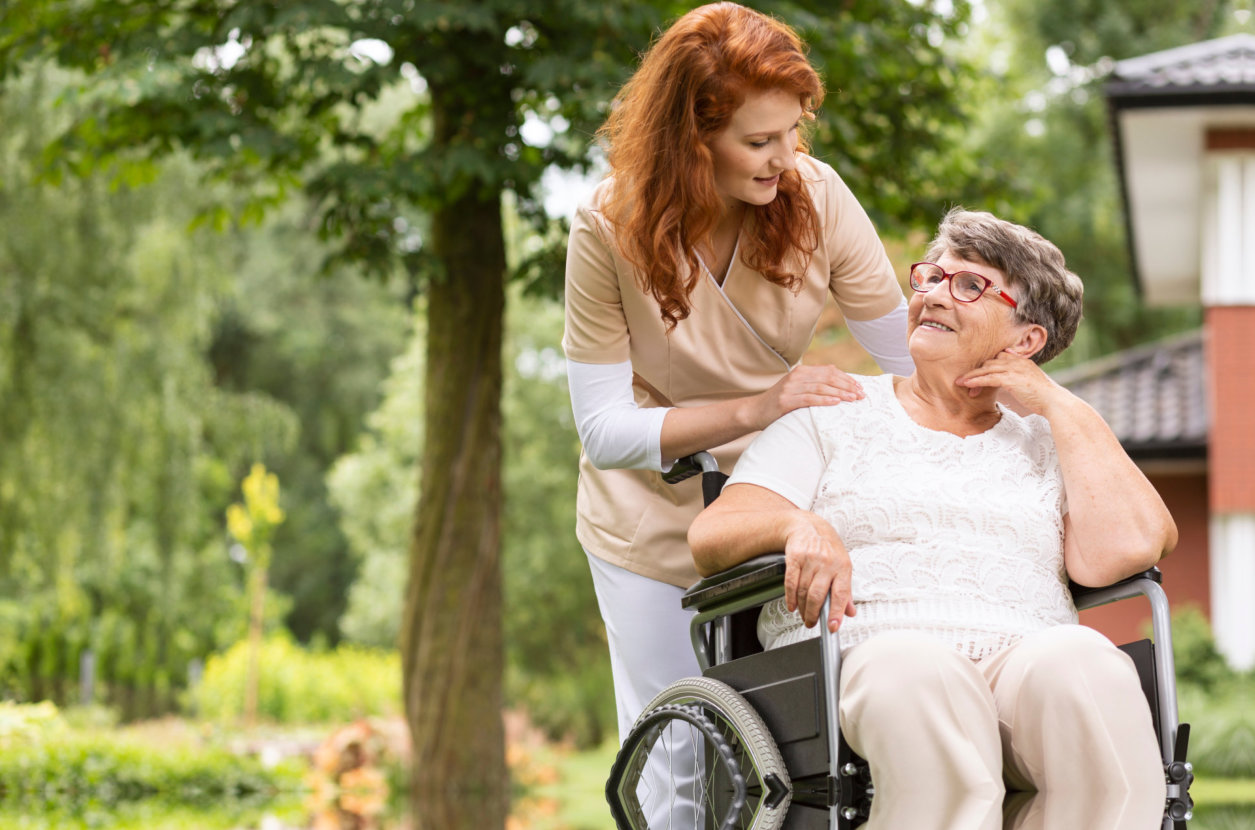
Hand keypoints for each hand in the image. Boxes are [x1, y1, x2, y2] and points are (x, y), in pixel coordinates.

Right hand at [750, 364, 863, 429]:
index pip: (830, 371)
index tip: (860, 387)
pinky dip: (824, 400)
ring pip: (821, 387)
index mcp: (802, 371)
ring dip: (840, 393)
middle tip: (861, 395)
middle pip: (828, 377)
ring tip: (853, 399)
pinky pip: (809, 399)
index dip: (847, 378)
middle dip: (847, 386)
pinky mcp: (786, 400)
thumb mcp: (797, 389)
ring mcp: (790, 387)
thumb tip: (840, 389)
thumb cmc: (780, 403)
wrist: (755, 411)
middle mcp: (796, 376)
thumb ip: (814, 385)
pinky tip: (836, 402)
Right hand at [782, 515, 854, 631]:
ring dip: (802, 608)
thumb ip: (846, 591)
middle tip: (812, 623)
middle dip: (813, 614)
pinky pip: (790, 582)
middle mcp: (827, 562)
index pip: (840, 594)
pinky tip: (792, 605)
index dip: (836, 612)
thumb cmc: (828, 548)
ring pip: (803, 591)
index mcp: (842, 567)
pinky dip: (790, 597)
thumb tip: (850, 612)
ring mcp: (810, 559)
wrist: (809, 526)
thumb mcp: (842, 566)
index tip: (833, 627)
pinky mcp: (794, 557)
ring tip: (804, 615)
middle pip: (817, 595)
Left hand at [955, 350, 1066, 415]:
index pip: (999, 358)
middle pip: (990, 363)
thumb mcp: (1029, 383)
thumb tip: (1006, 381)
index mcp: (1022, 361)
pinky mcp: (1011, 379)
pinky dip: (976, 381)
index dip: (986, 367)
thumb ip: (1018, 378)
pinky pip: (988, 378)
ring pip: (986, 369)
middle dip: (976, 372)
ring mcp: (1014, 369)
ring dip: (971, 376)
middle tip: (964, 381)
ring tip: (959, 383)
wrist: (1054, 402)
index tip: (976, 375)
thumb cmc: (1043, 397)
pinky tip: (967, 385)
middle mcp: (1017, 361)